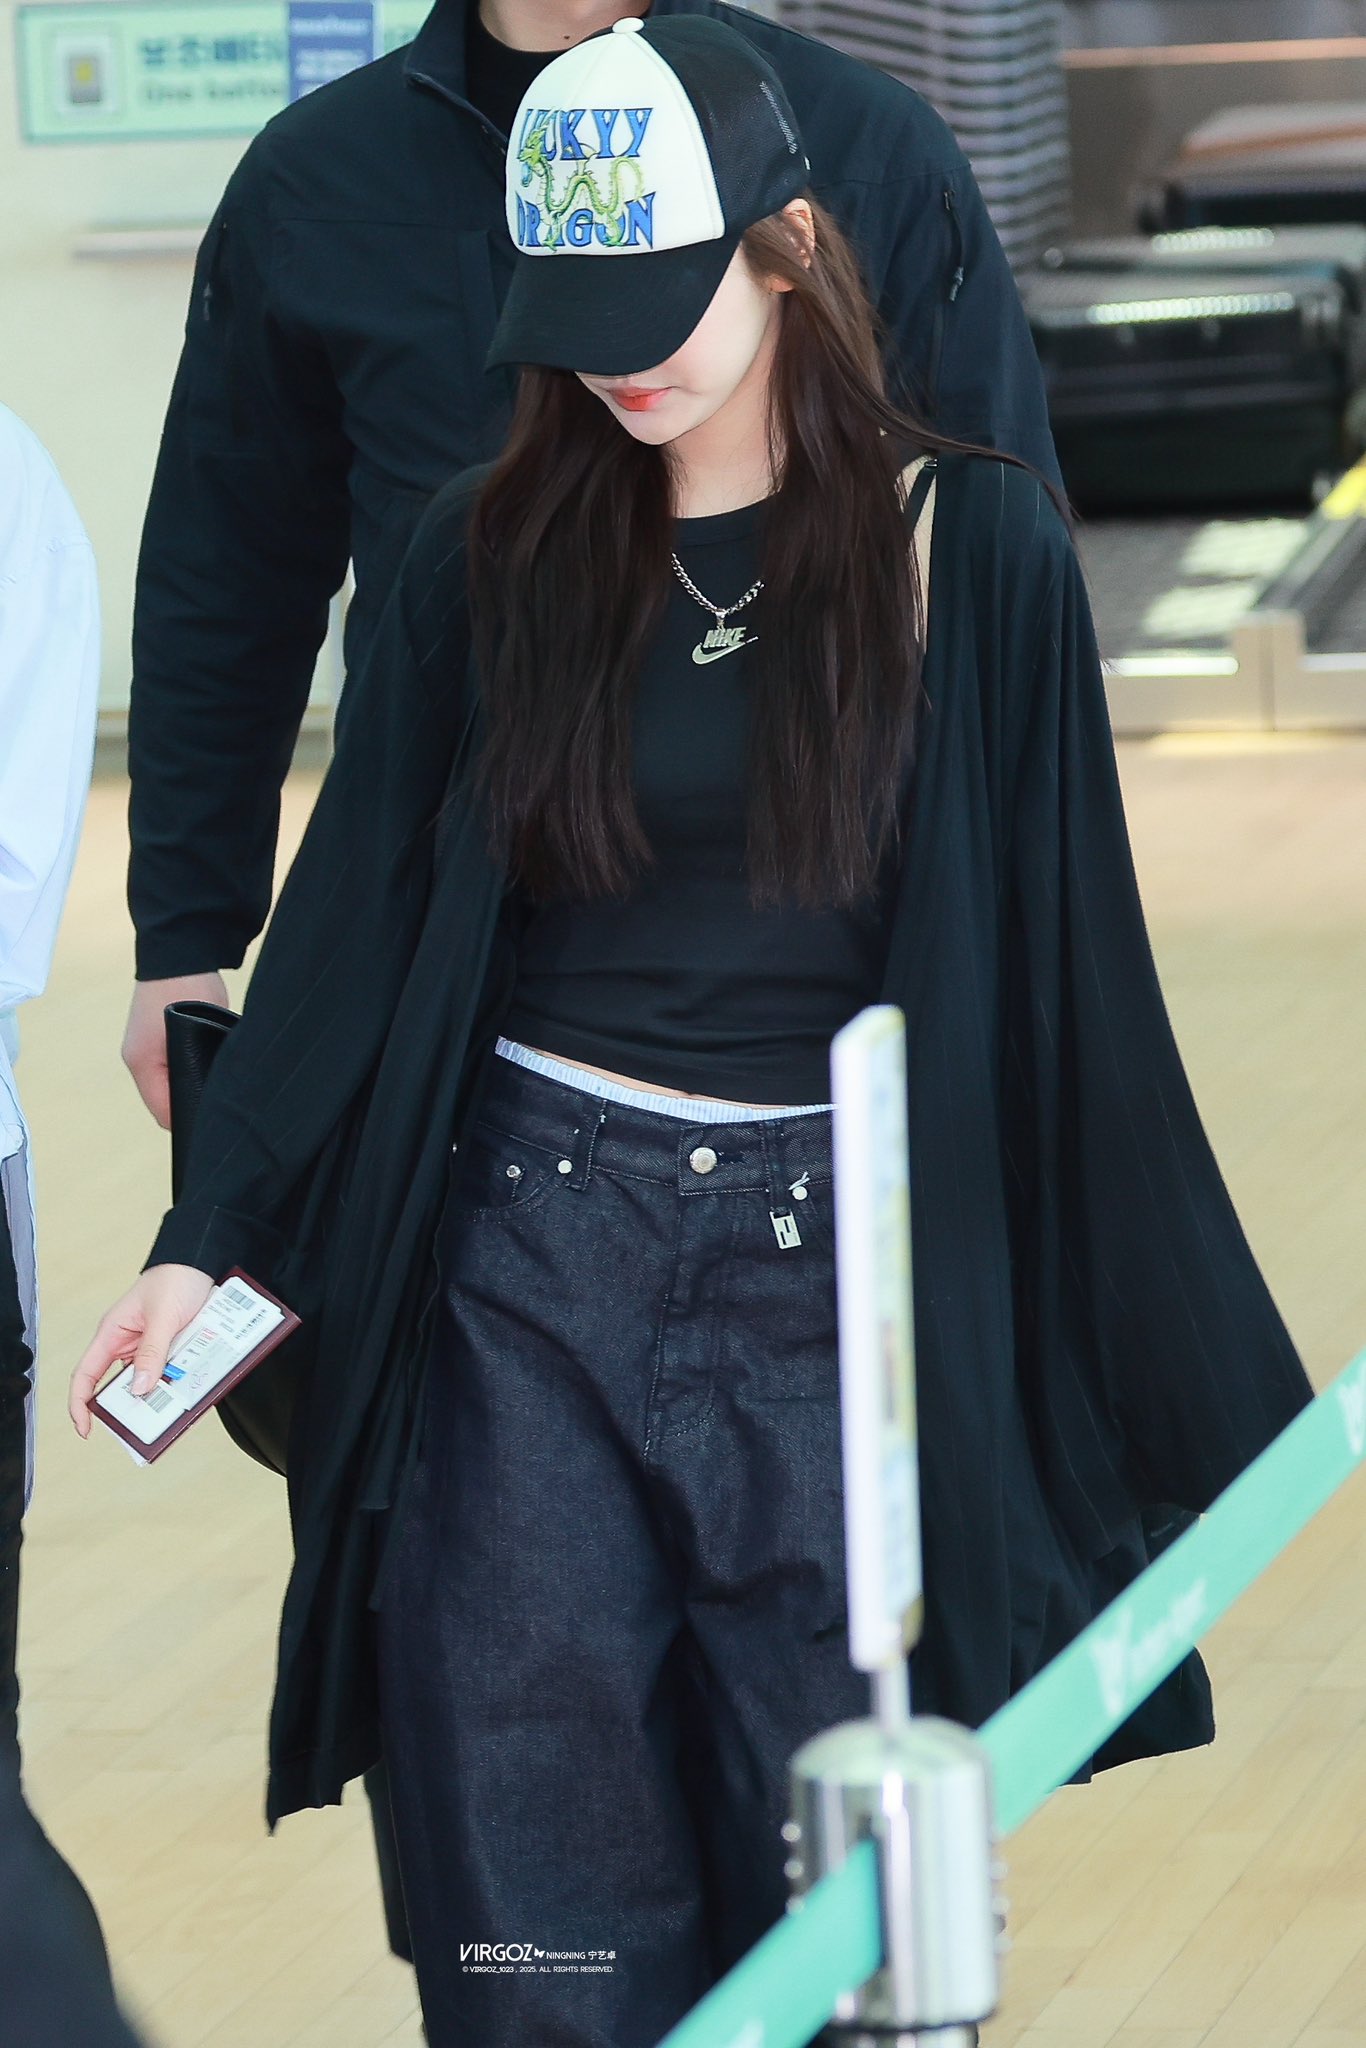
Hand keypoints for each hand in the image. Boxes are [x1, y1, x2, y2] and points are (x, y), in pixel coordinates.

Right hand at [69, 1264, 215, 1435]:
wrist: (202, 1262)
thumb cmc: (175, 1278)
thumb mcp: (163, 1316)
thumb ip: (153, 1351)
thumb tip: (140, 1387)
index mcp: (112, 1333)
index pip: (86, 1374)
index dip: (80, 1404)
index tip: (85, 1429)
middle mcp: (126, 1343)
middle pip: (119, 1385)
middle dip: (131, 1405)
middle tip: (146, 1424)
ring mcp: (148, 1347)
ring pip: (147, 1381)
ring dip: (160, 1392)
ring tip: (174, 1404)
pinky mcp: (169, 1347)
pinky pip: (168, 1371)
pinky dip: (177, 1380)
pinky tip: (190, 1386)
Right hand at [122, 971, 229, 1128]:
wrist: (183, 949)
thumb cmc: (186, 988)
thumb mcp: (189, 1036)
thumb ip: (188, 1075)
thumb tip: (201, 1105)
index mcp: (141, 1062)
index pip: (164, 1113)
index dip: (189, 1122)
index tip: (215, 1121)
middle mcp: (142, 1059)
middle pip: (169, 1102)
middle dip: (195, 1105)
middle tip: (225, 1105)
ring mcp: (151, 1049)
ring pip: (176, 1086)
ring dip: (197, 1088)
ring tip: (223, 1088)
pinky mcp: (166, 1039)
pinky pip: (179, 1069)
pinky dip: (196, 1071)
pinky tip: (216, 1069)